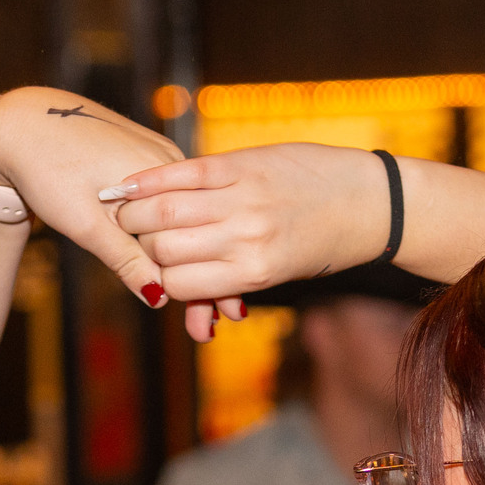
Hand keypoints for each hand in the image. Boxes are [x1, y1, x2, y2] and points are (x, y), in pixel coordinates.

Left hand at [0, 89, 183, 309]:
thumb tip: (159, 298)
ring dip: (145, 226)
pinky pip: (156, 191)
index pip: (182, 237)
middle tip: (101, 228)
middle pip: (178, 221)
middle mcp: (173, 158)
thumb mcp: (86, 225)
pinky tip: (107, 202)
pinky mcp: (147, 148)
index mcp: (167, 175)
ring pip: (166, 207)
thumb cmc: (48, 169)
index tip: (119, 256)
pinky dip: (139, 208)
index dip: (157, 260)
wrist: (20, 124)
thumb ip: (127, 261)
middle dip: (152, 243)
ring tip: (100, 212)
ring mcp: (162, 150)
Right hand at [109, 146, 391, 341]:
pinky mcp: (243, 165)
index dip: (153, 278)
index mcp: (252, 275)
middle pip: (165, 249)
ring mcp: (244, 200)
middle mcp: (246, 241)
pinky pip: (186, 173)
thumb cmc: (320, 244)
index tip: (142, 267)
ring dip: (133, 210)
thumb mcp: (277, 274)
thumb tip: (202, 319)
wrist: (366, 202)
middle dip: (138, 244)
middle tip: (124, 236)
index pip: (178, 285)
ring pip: (166, 210)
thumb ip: (233, 284)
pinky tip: (129, 181)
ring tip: (118, 207)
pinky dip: (151, 178)